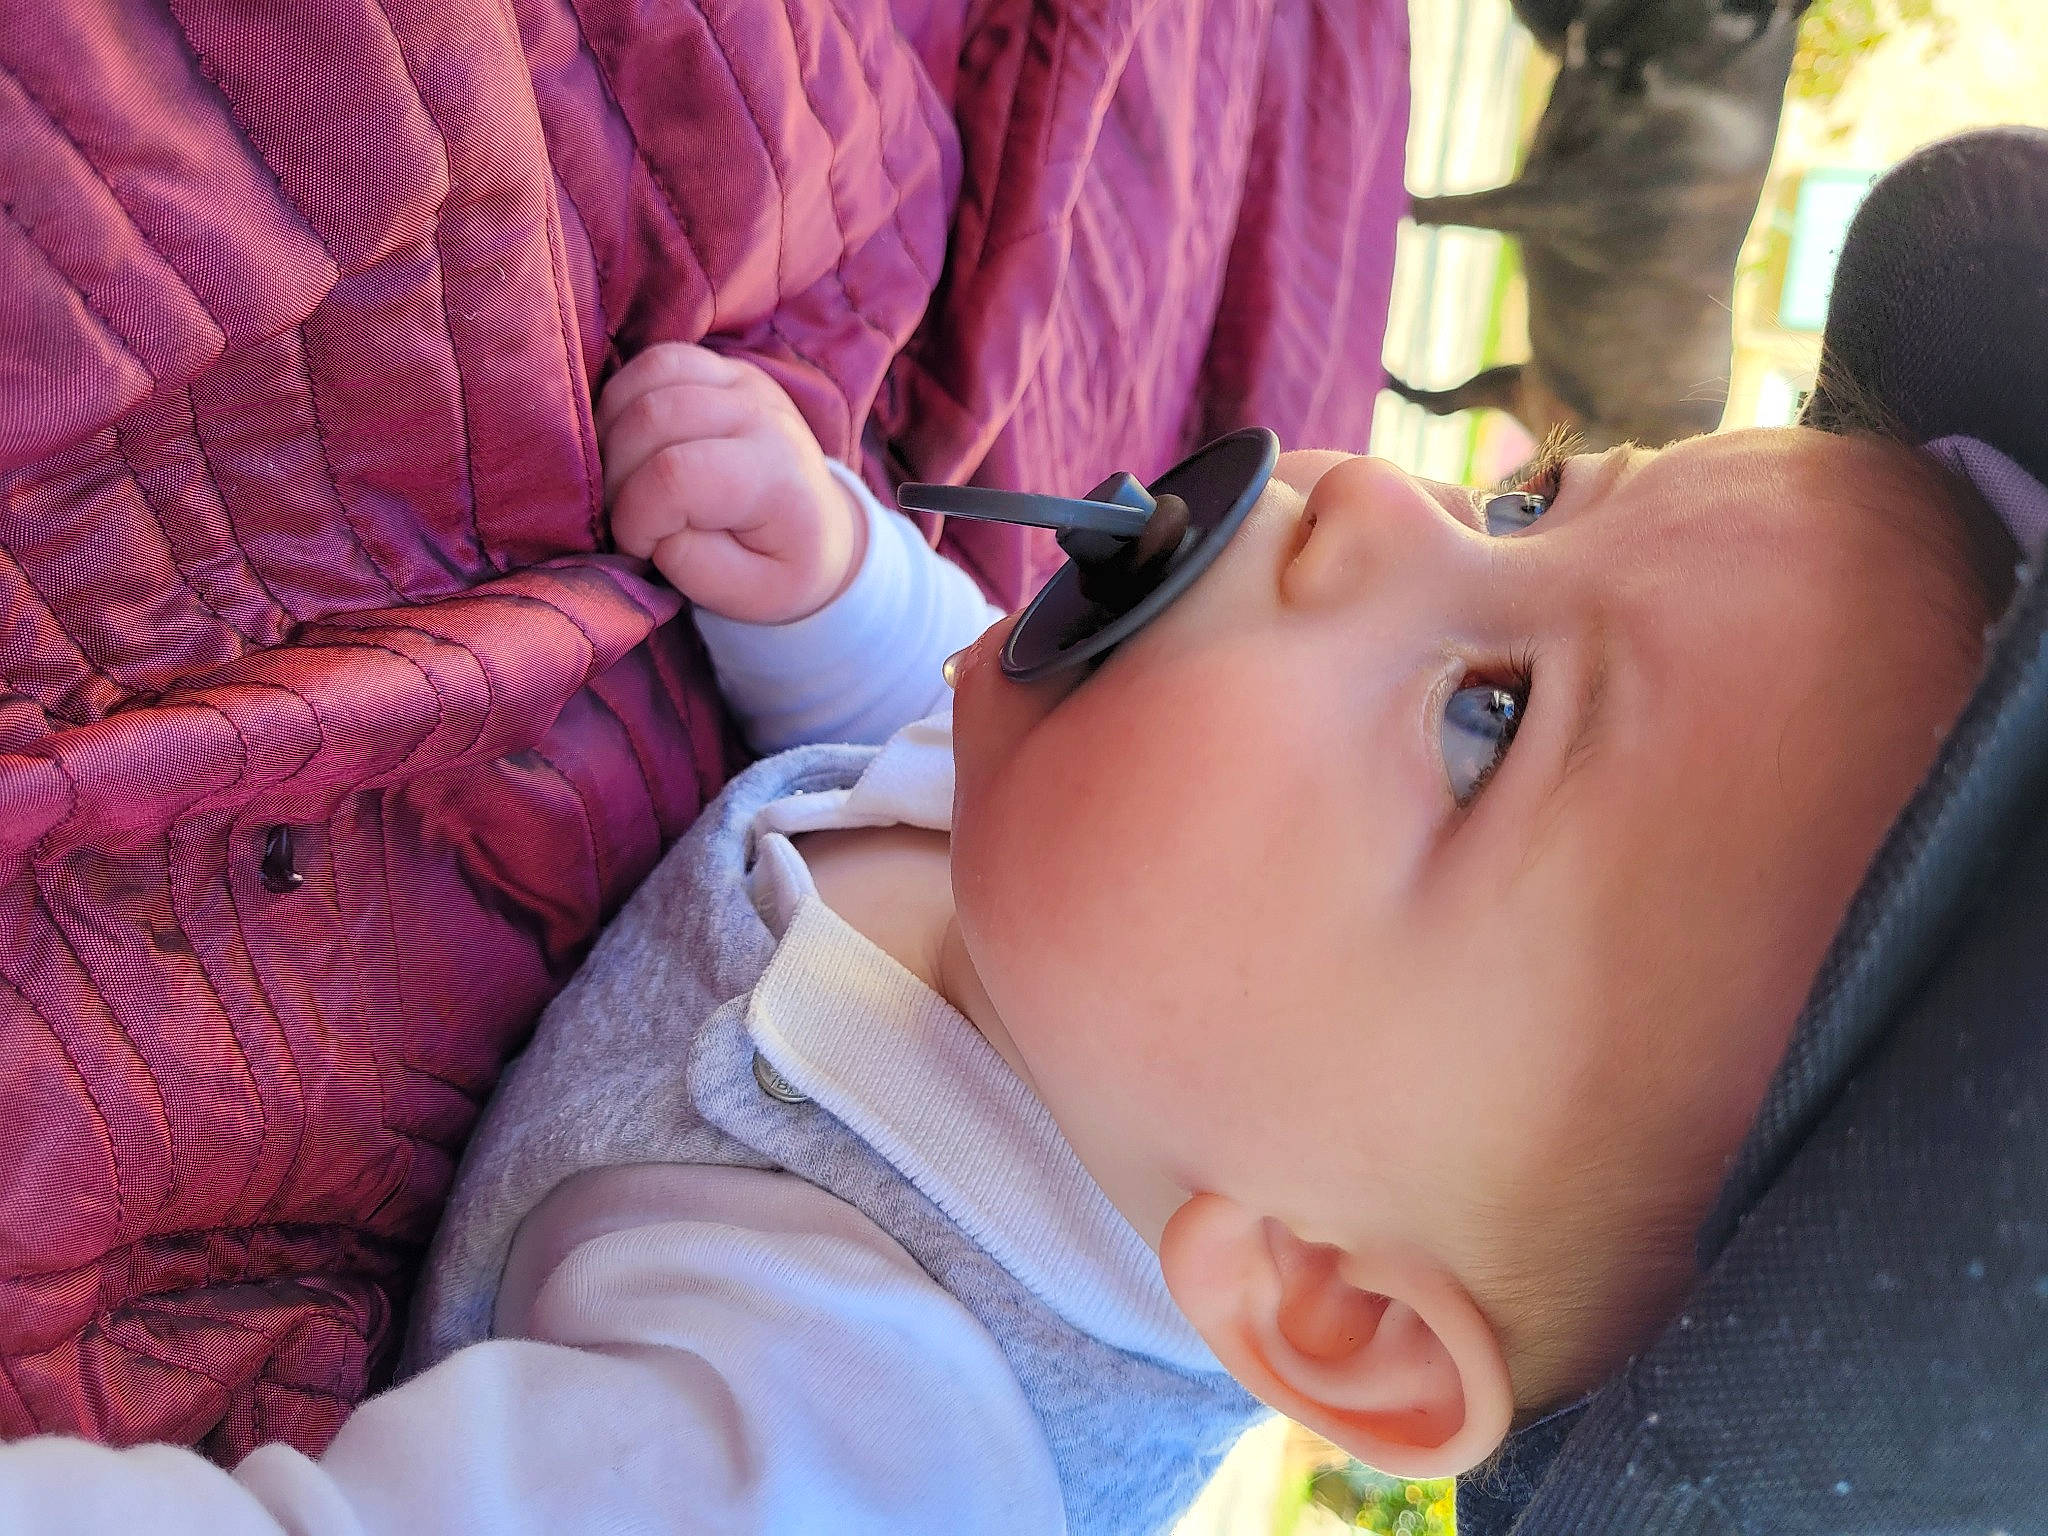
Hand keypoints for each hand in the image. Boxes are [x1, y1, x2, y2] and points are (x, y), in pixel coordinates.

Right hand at [598, 342, 867, 623]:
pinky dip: (624, 402)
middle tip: (628, 520)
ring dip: (613, 439)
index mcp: (776, 475)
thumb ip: (693, 565)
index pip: (675, 477)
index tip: (642, 549)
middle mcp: (762, 415)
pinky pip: (652, 363)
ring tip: (627, 484)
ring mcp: (742, 383)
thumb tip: (649, 525)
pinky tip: (631, 445)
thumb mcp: (750, 596)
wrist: (822, 530)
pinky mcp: (722, 369)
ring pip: (644, 385)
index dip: (636, 519)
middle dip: (617, 479)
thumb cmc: (782, 566)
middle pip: (649, 420)